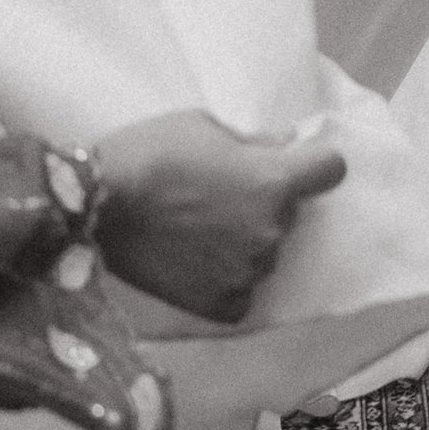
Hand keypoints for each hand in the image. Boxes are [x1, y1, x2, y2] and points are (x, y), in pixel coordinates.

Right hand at [91, 109, 346, 324]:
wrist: (96, 204)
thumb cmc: (149, 151)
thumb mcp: (203, 124)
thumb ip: (253, 141)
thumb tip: (286, 146)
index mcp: (274, 182)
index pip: (331, 170)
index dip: (315, 164)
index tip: (296, 163)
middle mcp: (272, 231)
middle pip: (289, 213)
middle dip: (264, 202)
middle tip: (220, 194)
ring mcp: (250, 272)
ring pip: (264, 252)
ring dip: (244, 241)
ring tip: (197, 229)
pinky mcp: (224, 305)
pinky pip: (243, 289)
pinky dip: (226, 277)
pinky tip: (194, 260)